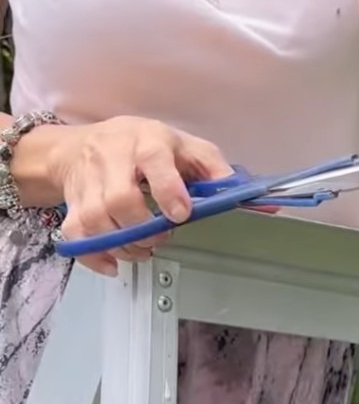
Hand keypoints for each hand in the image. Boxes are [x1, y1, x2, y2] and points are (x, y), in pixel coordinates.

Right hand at [48, 116, 232, 277]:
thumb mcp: (183, 146)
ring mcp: (88, 181)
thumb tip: (241, 191)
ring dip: (123, 245)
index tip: (180, 215)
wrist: (79, 146)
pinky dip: (94, 254)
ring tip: (143, 249)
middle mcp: (112, 158)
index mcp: (147, 141)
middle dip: (143, 228)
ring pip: (95, 220)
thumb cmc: (141, 146)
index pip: (154, 160)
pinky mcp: (71, 203)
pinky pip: (75, 234)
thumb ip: (212, 167)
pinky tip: (115, 262)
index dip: (168, 190)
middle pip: (119, 199)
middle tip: (161, 237)